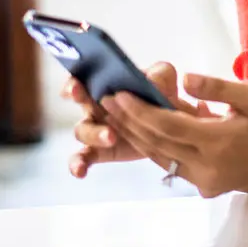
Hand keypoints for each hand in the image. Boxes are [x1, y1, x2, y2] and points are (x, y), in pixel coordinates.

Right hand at [62, 62, 213, 177]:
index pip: (83, 75)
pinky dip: (78, 164)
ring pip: (83, 131)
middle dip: (78, 97)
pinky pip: (83, 158)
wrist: (172, 124)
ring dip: (94, 133)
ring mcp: (95, 129)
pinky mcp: (101, 150)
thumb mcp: (164, 79)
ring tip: (111, 137)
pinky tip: (80, 171)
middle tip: (86, 96)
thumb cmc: (161, 94)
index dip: (75, 79)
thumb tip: (152, 81)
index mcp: (104, 82)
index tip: (76, 85)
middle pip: (79, 99)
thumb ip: (160, 75)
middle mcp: (94, 104)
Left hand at [101, 73, 247, 197]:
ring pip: (160, 157)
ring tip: (114, 115)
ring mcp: (206, 181)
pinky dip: (154, 148)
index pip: (167, 125)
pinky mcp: (206, 187)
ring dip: (135, 136)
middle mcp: (208, 166)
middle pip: (156, 143)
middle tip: (105, 100)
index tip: (118, 93)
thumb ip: (216, 87)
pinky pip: (172, 166)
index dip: (138, 110)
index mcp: (218, 142)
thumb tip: (183, 77)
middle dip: (128, 121)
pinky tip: (139, 132)